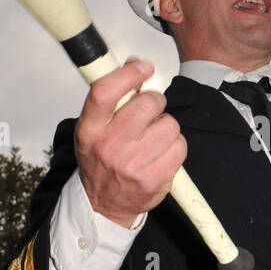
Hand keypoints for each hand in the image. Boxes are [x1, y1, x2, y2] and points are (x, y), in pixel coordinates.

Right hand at [74, 59, 186, 227]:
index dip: (129, 74)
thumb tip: (135, 64)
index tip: (143, 68)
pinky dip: (176, 145)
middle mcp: (109, 146)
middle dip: (155, 101)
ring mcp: (132, 165)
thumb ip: (112, 98)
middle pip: (147, 104)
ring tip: (153, 137)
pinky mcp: (153, 179)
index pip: (106, 91)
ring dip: (166, 126)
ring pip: (169, 124)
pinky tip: (162, 152)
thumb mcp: (93, 128)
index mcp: (90, 129)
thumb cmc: (101, 160)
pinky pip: (180, 146)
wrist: (103, 205)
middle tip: (151, 109)